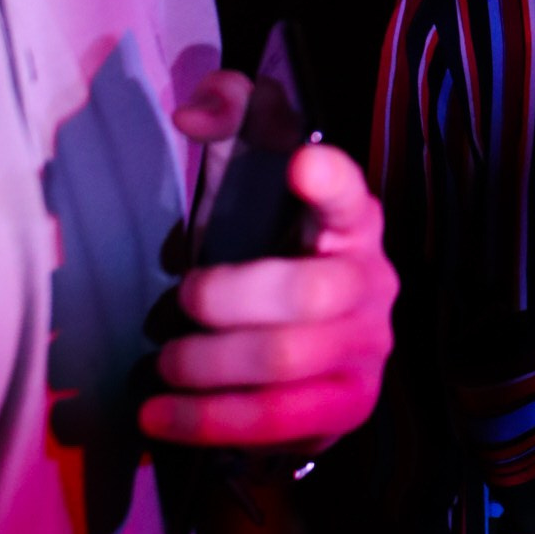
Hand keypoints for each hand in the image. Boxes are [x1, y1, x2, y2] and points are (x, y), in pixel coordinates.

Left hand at [144, 124, 397, 452]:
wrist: (304, 349)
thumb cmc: (266, 253)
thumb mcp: (247, 178)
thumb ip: (228, 118)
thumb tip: (191, 113)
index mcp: (352, 223)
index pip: (349, 196)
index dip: (330, 182)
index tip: (300, 163)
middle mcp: (373, 282)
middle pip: (305, 295)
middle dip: (226, 301)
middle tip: (180, 302)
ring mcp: (369, 349)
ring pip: (287, 362)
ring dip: (210, 366)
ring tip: (166, 364)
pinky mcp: (350, 405)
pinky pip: (282, 420)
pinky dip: (212, 421)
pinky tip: (161, 417)